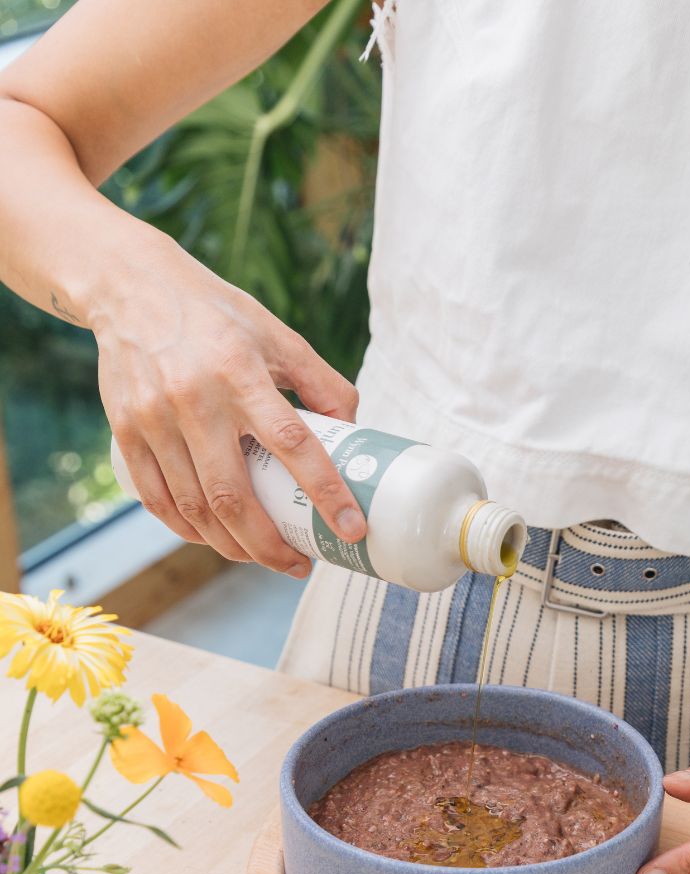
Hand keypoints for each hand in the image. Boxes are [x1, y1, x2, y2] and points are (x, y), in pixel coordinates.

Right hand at [93, 236, 364, 574]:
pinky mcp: (126, 431)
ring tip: (264, 557)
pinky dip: (189, 530)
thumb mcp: (277, 335)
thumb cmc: (216, 314)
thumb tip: (356, 432)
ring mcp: (155, 419)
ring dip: (232, 547)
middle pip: (233, 495)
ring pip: (194, 507)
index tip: (352, 529)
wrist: (130, 286)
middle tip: (299, 565)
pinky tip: (215, 540)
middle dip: (270, 546)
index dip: (326, 492)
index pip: (293, 443)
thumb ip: (321, 382)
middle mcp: (195, 399)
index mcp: (242, 372)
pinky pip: (158, 500)